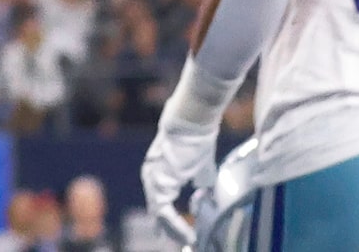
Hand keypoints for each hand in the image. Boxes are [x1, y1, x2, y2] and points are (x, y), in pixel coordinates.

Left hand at [141, 118, 216, 246]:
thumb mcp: (202, 164)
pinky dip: (175, 224)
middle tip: (184, 241)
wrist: (192, 120)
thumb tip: (206, 193)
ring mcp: (153, 181)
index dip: (170, 219)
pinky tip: (187, 231)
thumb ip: (202, 180)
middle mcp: (152, 180)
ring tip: (187, 239)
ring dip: (173, 230)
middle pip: (157, 213)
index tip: (184, 231)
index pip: (161, 203)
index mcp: (161, 175)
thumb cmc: (198, 137)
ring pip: (159, 215)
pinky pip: (164, 212)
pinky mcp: (158, 183)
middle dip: (170, 230)